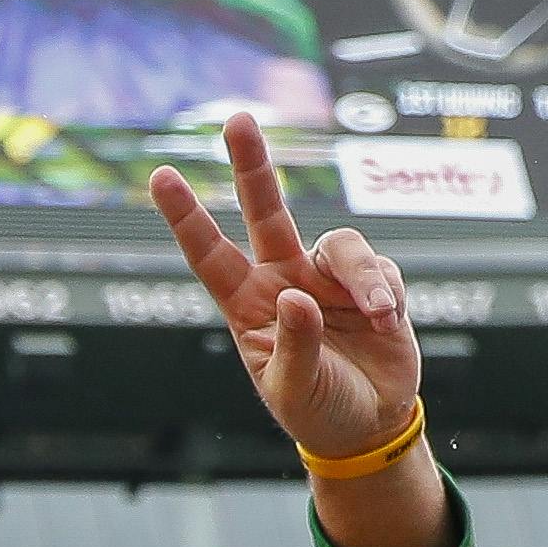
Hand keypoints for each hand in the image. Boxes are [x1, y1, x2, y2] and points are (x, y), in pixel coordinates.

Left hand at [147, 113, 421, 461]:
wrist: (368, 425)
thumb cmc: (317, 409)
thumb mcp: (294, 389)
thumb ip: (295, 344)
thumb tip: (297, 297)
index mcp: (248, 306)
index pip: (209, 254)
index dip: (186, 216)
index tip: (161, 175)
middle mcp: (284, 280)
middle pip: (266, 209)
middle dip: (252, 164)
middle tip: (237, 121)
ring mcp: (326, 278)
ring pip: (342, 243)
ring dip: (361, 276)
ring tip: (375, 316)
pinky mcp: (372, 283)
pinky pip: (380, 268)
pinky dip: (386, 293)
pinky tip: (385, 325)